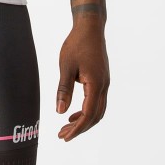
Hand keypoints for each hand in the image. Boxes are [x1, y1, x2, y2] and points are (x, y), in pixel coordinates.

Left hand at [56, 23, 109, 140]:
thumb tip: (60, 111)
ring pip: (98, 110)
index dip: (77, 128)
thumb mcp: (66, 66)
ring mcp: (105, 83)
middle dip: (80, 128)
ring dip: (84, 120)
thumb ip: (63, 89)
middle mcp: (104, 86)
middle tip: (62, 135)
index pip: (88, 114)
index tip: (65, 136)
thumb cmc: (76, 44)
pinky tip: (74, 111)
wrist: (90, 28)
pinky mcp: (102, 79)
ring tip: (67, 126)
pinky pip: (97, 101)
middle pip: (95, 116)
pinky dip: (87, 110)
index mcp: (96, 84)